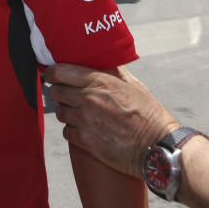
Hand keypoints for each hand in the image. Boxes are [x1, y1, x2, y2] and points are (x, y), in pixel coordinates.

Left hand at [45, 64, 176, 178]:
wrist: (156, 147)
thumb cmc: (149, 115)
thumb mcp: (134, 86)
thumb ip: (114, 71)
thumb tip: (103, 60)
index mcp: (100, 82)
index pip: (60, 72)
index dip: (52, 72)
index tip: (51, 74)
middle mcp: (88, 99)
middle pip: (56, 92)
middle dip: (59, 92)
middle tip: (67, 94)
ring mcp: (85, 121)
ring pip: (60, 112)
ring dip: (66, 111)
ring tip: (79, 113)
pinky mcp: (85, 141)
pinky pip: (66, 132)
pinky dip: (72, 130)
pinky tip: (83, 129)